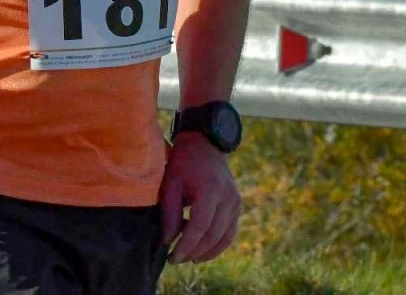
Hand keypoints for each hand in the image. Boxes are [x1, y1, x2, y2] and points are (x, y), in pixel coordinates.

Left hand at [159, 132, 241, 264]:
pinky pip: (229, 233)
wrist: (205, 144)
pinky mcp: (237, 205)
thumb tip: (168, 241)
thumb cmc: (184, 163)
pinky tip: (202, 251)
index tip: (172, 258)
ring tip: (188, 257)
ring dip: (206, 252)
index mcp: (210, 190)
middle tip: (176, 260)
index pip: (199, 228)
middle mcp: (227, 197)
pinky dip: (217, 245)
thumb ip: (170, 213)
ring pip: (224, 238)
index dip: (185, 246)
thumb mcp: (171, 184)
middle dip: (193, 252)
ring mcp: (235, 202)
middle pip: (212, 235)